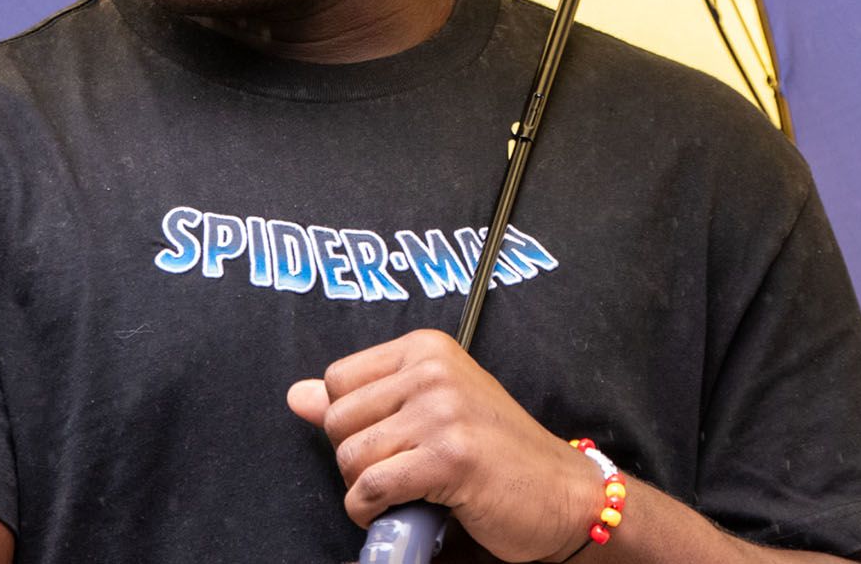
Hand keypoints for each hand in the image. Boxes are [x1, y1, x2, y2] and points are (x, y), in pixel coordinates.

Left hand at [288, 328, 596, 563]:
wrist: (563, 494)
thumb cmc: (498, 455)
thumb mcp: (430, 412)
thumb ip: (363, 400)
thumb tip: (297, 395)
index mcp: (426, 349)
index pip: (337, 380)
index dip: (353, 423)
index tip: (389, 442)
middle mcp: (432, 370)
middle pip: (337, 419)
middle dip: (355, 459)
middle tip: (397, 474)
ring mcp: (442, 411)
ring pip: (349, 456)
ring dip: (365, 490)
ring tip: (403, 492)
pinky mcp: (448, 457)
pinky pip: (370, 488)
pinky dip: (372, 512)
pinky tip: (402, 510)